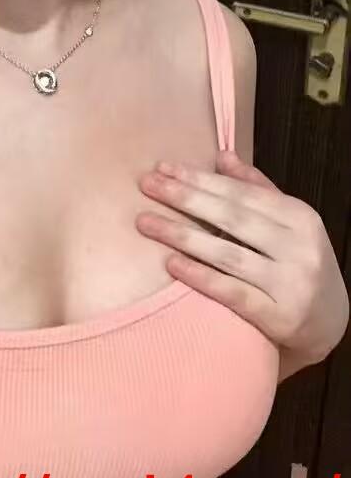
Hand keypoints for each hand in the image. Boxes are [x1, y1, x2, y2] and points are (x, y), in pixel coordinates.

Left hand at [135, 151, 348, 373]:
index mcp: (299, 216)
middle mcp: (298, 247)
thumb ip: (256, 189)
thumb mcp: (288, 222)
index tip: (163, 168)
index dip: (200, 178)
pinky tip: (171, 263)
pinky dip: (200, 276)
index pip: (241, 192)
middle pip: (232, 217)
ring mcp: (291, 283)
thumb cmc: (299, 263)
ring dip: (182, 235)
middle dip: (185, 198)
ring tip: (146, 222)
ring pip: (228, 254)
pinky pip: (232, 292)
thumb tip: (222, 155)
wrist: (331, 322)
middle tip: (147, 185)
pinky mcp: (280, 317)